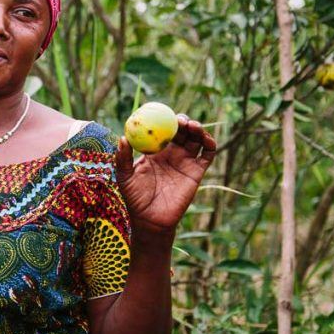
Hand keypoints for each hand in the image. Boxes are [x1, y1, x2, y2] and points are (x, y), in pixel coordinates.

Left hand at [113, 114, 216, 235]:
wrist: (150, 219)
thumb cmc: (134, 198)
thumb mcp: (124, 177)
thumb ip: (123, 158)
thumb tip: (123, 138)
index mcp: (154, 151)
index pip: (162, 130)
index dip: (165, 120)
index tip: (163, 114)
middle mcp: (171, 153)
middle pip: (181, 131)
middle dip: (182, 121)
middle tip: (180, 120)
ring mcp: (185, 161)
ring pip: (196, 139)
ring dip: (197, 129)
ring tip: (192, 126)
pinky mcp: (197, 171)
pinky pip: (207, 154)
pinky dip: (210, 144)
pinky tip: (206, 139)